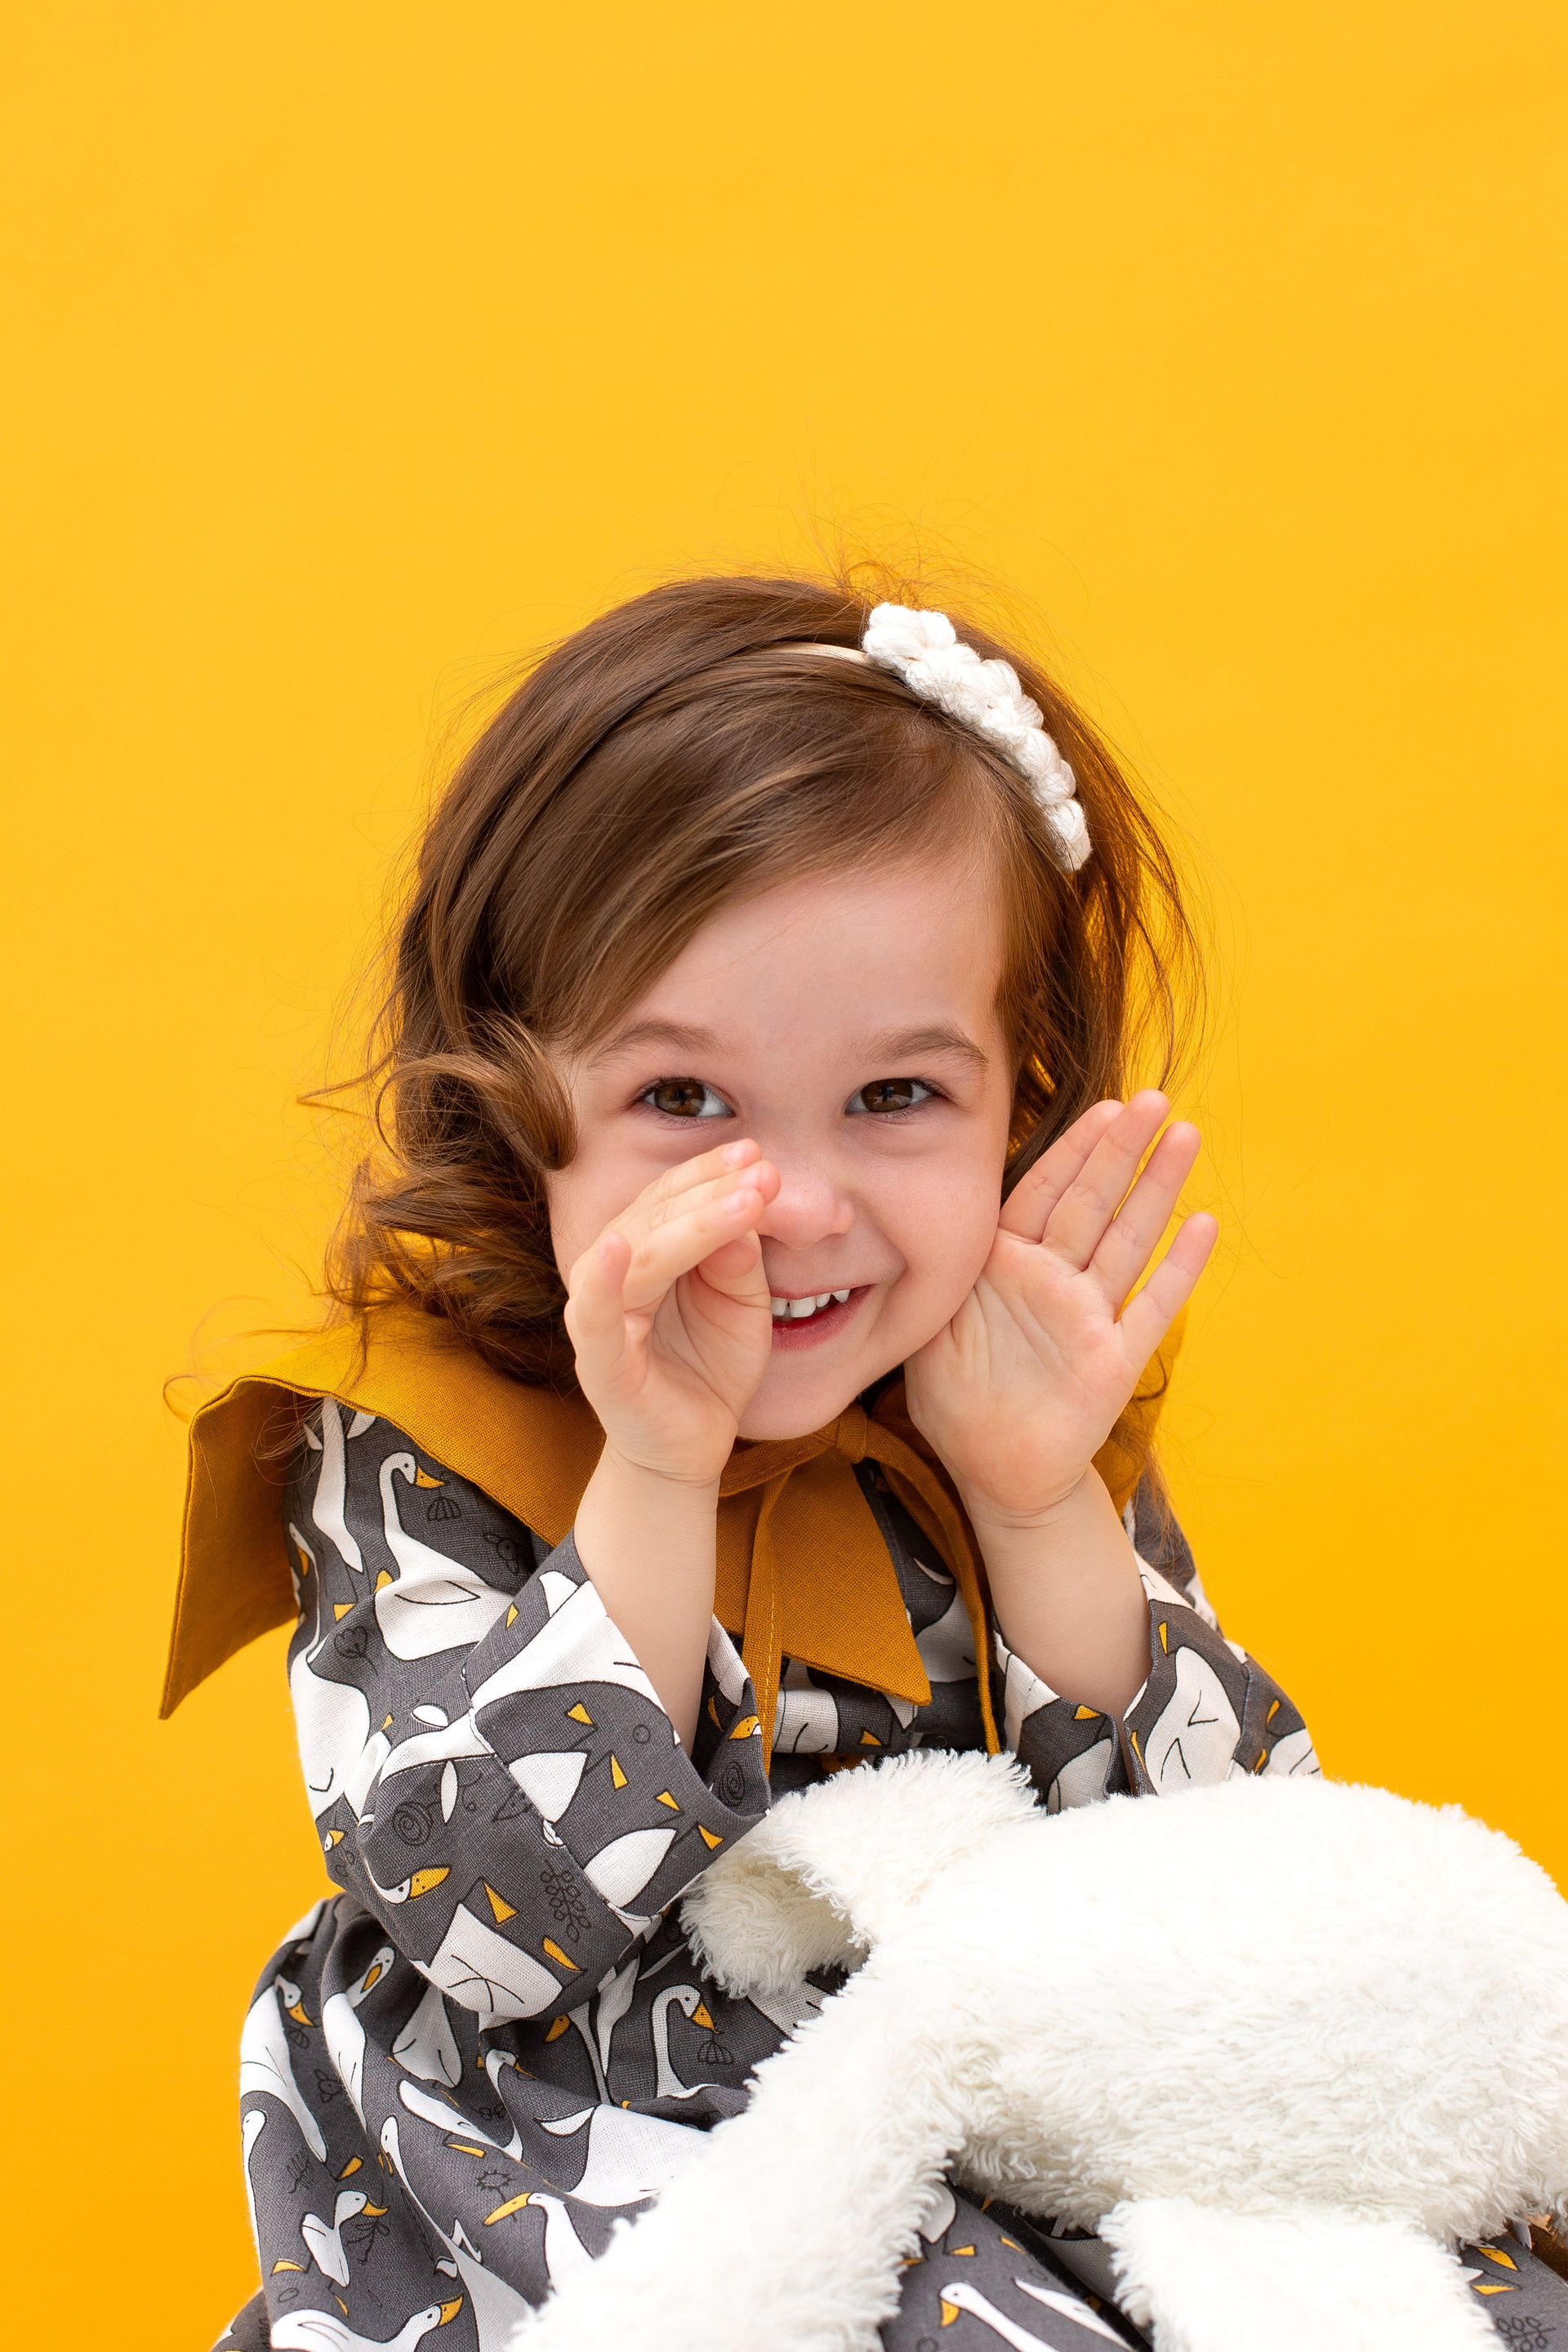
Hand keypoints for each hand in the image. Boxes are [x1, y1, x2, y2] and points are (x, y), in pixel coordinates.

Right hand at [563, 1139, 779, 1488]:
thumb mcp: (742, 1302)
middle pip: (655, 1216)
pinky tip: (617, 1248)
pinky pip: (594, 1316)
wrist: (690, 1446)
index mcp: (642, 1251)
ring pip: (639, 1254)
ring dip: (689, 1223)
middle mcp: (611, 1272)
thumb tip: (744, 1214)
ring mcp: (600, 1316)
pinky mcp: (600, 1363)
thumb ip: (740, 1259)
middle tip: (763, 1175)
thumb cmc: (710, 1366)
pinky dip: (602, 1281)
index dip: (708, 1172)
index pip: (669, 1197)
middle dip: (711, 1192)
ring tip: (743, 1202)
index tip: (755, 1155)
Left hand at [905, 1092, 1217, 1534]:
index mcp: (1004, 1267)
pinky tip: (1203, 1225)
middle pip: (1090, 1202)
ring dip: (1157, 1189)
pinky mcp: (1114, 1360)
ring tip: (1185, 1136)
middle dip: (1119, 1150)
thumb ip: (934, 1278)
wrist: (996, 1475)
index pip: (1041, 1192)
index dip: (1070, 1150)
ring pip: (1127, 1240)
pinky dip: (1177, 1269)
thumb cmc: (956, 1401)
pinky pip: (1150, 1308)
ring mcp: (1089, 1317)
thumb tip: (908, 1215)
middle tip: (1152, 1098)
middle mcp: (1052, 1281)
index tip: (1100, 1106)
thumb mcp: (927, 1333)